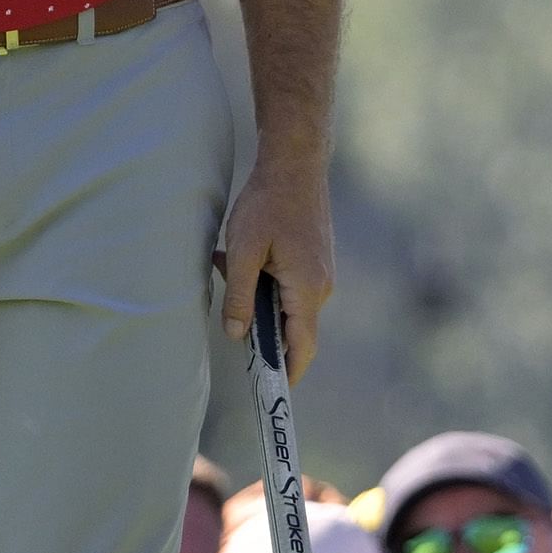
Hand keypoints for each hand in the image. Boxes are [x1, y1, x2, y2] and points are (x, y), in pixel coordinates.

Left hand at [218, 153, 335, 376]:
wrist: (296, 163)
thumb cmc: (268, 204)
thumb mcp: (243, 251)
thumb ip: (240, 297)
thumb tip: (237, 335)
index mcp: (307, 290)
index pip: (302, 346)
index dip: (289, 371)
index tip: (272, 389)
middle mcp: (321, 287)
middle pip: (295, 329)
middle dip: (263, 330)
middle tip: (234, 326)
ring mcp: (321, 273)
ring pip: (289, 305)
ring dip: (260, 299)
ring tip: (230, 269)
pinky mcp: (314, 261)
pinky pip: (291, 286)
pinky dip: (266, 282)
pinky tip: (243, 258)